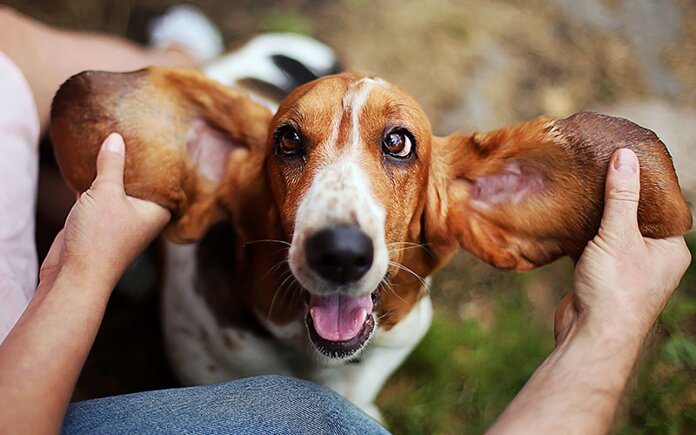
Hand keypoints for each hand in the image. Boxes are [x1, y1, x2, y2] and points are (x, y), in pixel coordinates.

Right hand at [40, 133, 170, 289]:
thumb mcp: (106, 193)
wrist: (73, 276)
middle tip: (135, 132)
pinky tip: (86, 162)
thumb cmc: (99, 238)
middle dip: (136, 162)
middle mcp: (142, 216)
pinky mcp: (97, 223)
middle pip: (142, 183)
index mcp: (157, 211)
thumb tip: (116, 138)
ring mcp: (119, 220)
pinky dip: (94, 181)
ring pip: (118, 189)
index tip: (165, 138)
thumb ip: (112, 164)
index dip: (165, 161)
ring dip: (113, 171)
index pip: (167, 181)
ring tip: (111, 141)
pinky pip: (99, 196)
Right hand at [555, 148, 690, 343]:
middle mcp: (652, 259)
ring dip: (596, 216)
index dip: (642, 183)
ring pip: (611, 233)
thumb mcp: (619, 235)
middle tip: (595, 171)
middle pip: (633, 217)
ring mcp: (626, 269)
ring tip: (579, 190)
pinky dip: (582, 234)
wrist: (590, 336)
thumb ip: (622, 196)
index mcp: (670, 249)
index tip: (622, 160)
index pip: (660, 206)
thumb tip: (625, 156)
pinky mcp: (601, 277)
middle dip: (615, 197)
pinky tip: (567, 219)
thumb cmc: (615, 289)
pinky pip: (593, 247)